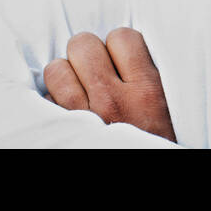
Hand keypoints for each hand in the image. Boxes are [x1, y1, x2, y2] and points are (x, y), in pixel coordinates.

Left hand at [43, 27, 175, 140]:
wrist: (150, 173)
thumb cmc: (155, 142)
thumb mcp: (166, 108)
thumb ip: (147, 78)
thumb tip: (121, 49)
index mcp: (147, 90)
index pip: (123, 37)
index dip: (116, 46)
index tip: (119, 61)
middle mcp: (114, 100)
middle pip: (84, 45)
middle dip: (85, 55)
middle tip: (93, 73)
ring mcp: (84, 117)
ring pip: (56, 69)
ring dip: (63, 78)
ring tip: (76, 92)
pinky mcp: (63, 133)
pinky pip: (44, 101)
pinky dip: (51, 104)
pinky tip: (66, 114)